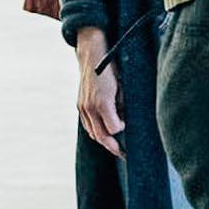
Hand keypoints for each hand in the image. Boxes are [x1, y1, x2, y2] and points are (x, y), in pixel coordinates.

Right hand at [75, 28, 124, 157]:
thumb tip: (127, 119)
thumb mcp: (123, 84)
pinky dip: (95, 132)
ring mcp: (83, 107)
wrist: (92, 54)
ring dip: (104, 142)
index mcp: (103, 102)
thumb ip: (124, 103)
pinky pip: (87, 125)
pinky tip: (104, 135)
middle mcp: (90, 107)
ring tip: (115, 148)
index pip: (114, 128)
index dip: (122, 130)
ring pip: (93, 133)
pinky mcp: (80, 105)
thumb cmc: (112, 67)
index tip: (128, 129)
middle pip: (101, 136)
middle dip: (113, 147)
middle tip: (124, 155)